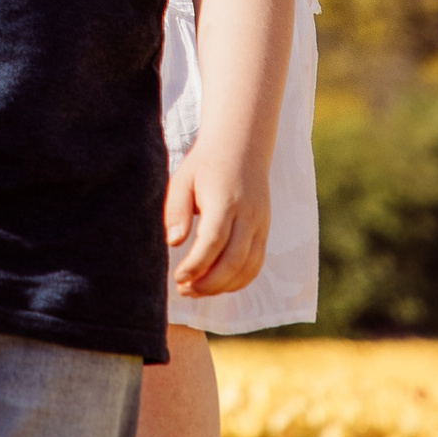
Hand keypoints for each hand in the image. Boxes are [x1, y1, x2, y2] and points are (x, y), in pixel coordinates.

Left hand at [166, 152, 268, 301]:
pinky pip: (256, 264)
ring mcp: (260, 224)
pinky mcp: (264, 230)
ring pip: (248, 267)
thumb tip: (173, 242)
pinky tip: (217, 284)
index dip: (195, 266)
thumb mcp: (183, 180)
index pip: (213, 242)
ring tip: (196, 290)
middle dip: (209, 283)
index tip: (178, 277)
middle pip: (234, 261)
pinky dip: (239, 281)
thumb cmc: (205, 165)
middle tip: (185, 290)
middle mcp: (248, 215)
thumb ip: (176, 210)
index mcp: (225, 201)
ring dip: (223, 286)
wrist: (241, 146)